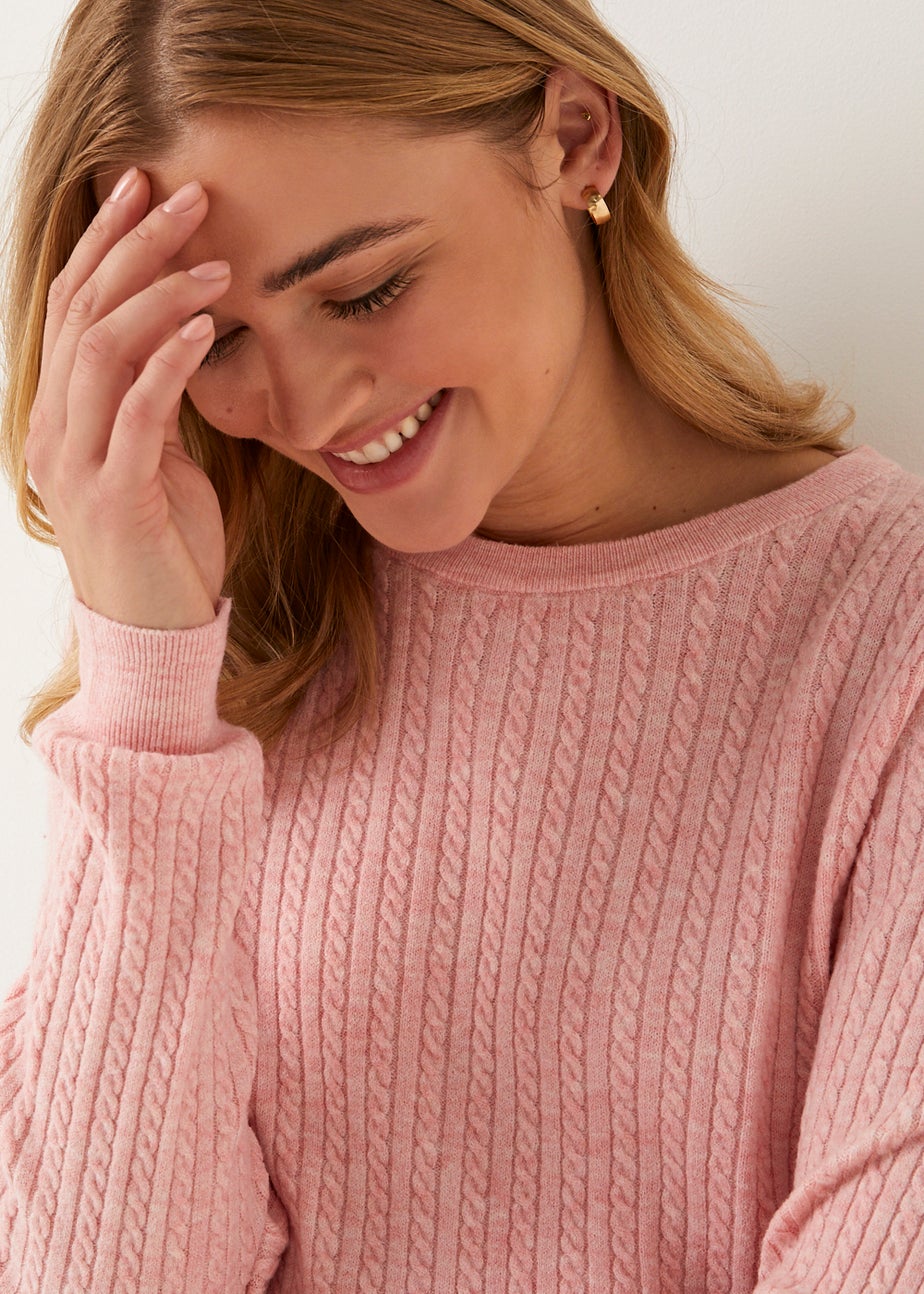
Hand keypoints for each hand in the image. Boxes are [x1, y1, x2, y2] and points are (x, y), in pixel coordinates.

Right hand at [25, 168, 231, 629]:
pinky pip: (138, 415)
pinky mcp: (116, 499)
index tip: (145, 188)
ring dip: (159, 296)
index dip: (105, 243)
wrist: (158, 634)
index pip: (72, 309)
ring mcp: (76, 465)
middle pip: (81, 313)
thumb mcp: (158, 459)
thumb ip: (153, 401)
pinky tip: (208, 329)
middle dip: (133, 245)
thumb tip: (182, 337)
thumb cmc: (166, 545)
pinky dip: (170, 364)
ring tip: (217, 263)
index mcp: (59, 416)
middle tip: (189, 194)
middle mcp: (54, 431)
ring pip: (101, 352)